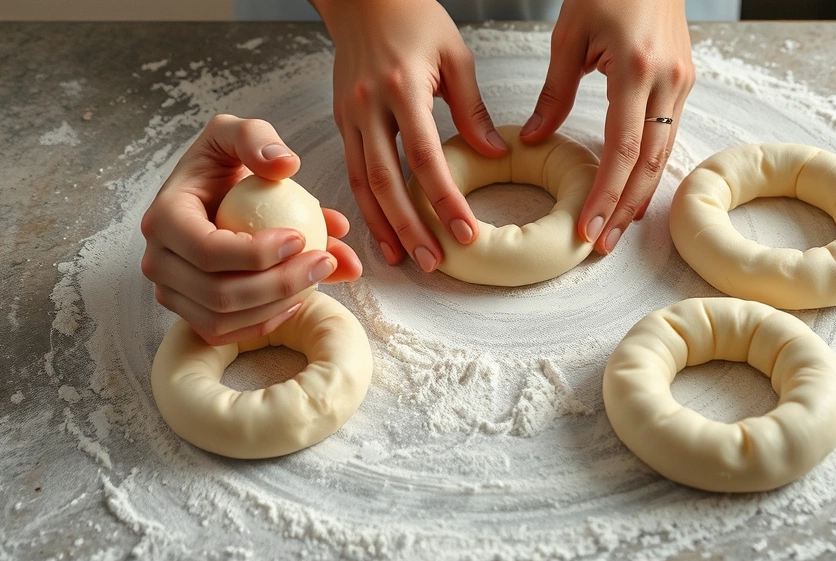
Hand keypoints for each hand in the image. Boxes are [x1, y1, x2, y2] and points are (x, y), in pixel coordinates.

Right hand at [140, 114, 362, 345]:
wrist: (213, 194)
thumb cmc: (224, 164)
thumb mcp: (235, 132)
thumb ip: (256, 137)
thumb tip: (285, 165)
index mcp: (163, 219)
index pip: (207, 252)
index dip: (256, 254)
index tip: (300, 237)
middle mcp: (158, 262)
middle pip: (218, 293)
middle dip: (280, 284)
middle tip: (325, 261)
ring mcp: (171, 292)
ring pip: (223, 319)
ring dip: (279, 305)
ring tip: (320, 275)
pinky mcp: (189, 312)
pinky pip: (225, 333)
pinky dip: (265, 323)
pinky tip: (300, 299)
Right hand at [313, 0, 507, 271]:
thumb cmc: (415, 18)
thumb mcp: (455, 55)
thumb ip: (471, 109)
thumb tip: (494, 155)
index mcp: (402, 87)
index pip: (425, 157)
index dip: (445, 199)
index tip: (465, 231)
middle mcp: (368, 105)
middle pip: (386, 180)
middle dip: (410, 226)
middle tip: (433, 261)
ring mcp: (349, 116)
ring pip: (363, 183)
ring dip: (383, 225)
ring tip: (404, 259)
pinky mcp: (341, 122)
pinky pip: (353, 171)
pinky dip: (367, 206)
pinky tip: (383, 231)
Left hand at [521, 0, 694, 253]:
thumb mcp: (570, 36)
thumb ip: (554, 93)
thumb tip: (536, 140)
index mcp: (636, 69)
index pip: (622, 148)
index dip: (606, 193)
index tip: (588, 226)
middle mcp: (667, 81)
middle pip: (648, 162)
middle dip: (624, 209)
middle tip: (602, 244)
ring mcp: (682, 82)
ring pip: (664, 154)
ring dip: (640, 196)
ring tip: (616, 228)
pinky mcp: (684, 81)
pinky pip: (669, 135)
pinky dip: (650, 168)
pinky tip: (635, 191)